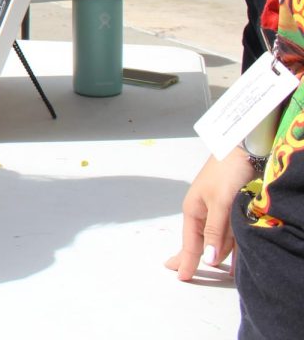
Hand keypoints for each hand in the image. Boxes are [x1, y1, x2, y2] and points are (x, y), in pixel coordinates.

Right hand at [165, 148, 252, 280]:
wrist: (243, 148)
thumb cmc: (226, 173)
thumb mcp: (220, 204)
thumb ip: (215, 233)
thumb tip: (208, 259)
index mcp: (193, 210)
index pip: (189, 243)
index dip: (186, 260)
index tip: (181, 277)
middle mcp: (203, 212)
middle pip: (198, 240)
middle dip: (191, 255)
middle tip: (183, 271)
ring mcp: (217, 209)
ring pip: (216, 237)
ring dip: (217, 252)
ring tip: (214, 269)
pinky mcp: (230, 206)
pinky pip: (228, 231)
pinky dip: (230, 244)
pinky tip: (233, 254)